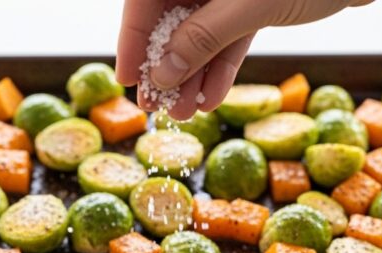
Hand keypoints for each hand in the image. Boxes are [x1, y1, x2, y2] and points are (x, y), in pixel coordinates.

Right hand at [116, 0, 372, 118]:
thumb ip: (204, 37)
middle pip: (169, 20)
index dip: (132, 39)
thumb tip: (162, 72)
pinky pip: (228, 40)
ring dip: (191, 76)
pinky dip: (220, 69)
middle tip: (156, 107)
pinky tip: (210, 100)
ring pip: (198, 35)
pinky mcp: (253, 4)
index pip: (144, 0)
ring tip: (184, 113)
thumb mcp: (250, 5)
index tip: (128, 78)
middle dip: (164, 67)